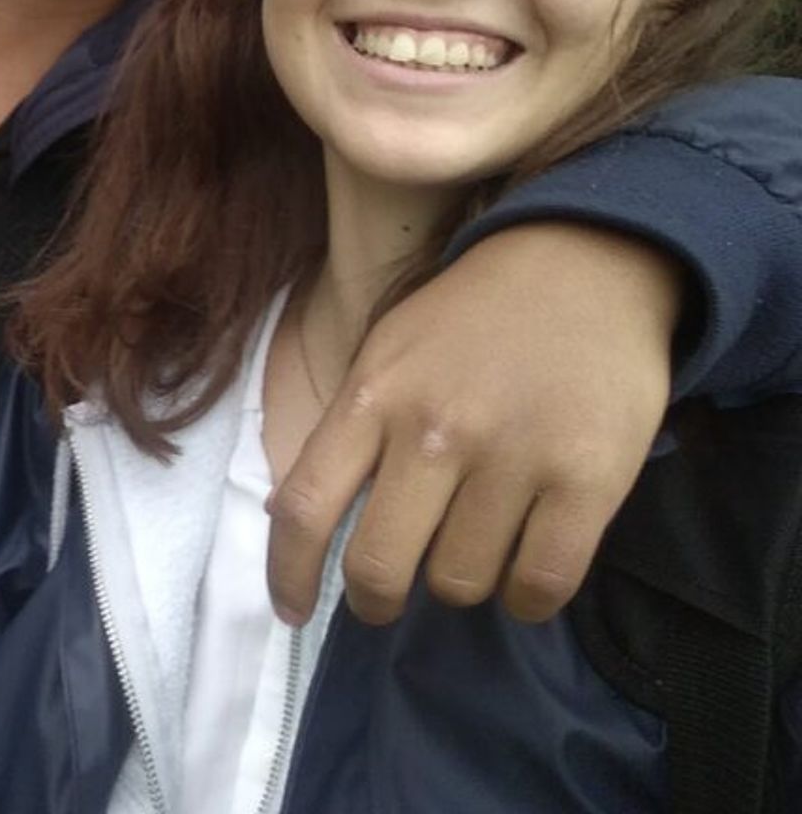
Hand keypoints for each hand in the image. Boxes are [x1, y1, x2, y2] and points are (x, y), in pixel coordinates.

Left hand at [266, 222, 679, 625]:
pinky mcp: (587, 481)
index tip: (291, 610)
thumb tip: (289, 516)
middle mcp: (432, 432)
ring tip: (473, 545)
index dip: (288, 573)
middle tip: (388, 595)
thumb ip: (346, 432)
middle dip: (375, 599)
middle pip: (378, 564)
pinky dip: (525, 598)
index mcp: (372, 397)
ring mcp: (511, 457)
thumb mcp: (386, 353)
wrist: (583, 264)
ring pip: (459, 582)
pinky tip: (523, 571)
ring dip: (459, 583)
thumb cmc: (472, 316)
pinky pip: (540, 584)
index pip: (304, 506)